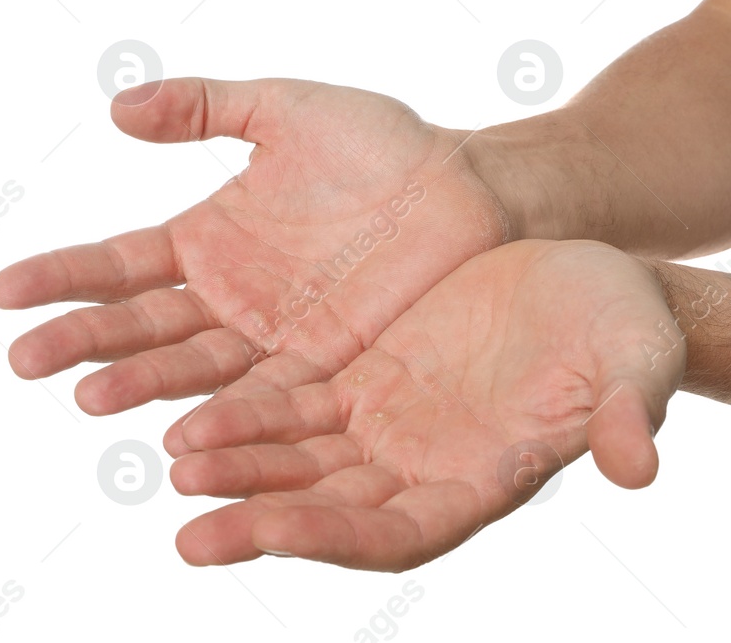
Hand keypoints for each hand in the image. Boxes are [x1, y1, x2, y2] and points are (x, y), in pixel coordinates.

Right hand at [0, 78, 508, 414]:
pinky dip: (220, 423)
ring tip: (89, 399)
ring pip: (190, 372)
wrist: (482, 197)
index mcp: (205, 243)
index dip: (62, 277)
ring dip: (139, 387)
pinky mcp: (322, 378)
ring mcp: (269, 346)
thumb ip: (205, 108)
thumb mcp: (288, 111)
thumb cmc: (388, 150)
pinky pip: (263, 404)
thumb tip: (117, 106)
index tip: (3, 291)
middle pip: (138, 327)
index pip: (116, 265)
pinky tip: (180, 438)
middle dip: (80, 342)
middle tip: (23, 360)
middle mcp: (225, 303)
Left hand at [165, 240, 683, 570]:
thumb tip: (635, 469)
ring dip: (236, 464)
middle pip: (326, 510)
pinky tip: (187, 416)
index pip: (396, 534)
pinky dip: (241, 410)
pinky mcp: (355, 380)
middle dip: (260, 520)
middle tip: (190, 532)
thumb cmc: (621, 323)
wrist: (582, 272)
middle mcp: (416, 469)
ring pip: (294, 458)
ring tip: (173, 463)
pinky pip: (286, 401)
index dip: (331, 536)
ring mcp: (380, 427)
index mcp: (482, 482)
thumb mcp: (631, 362)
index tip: (267, 532)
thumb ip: (622, 415)